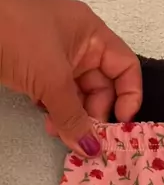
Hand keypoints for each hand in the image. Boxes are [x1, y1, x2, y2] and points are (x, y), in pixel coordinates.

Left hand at [0, 0, 141, 155]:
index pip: (125, 68)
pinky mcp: (37, 72)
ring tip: (61, 133)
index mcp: (91, 34)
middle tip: (85, 138)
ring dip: (73, 119)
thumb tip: (92, 149)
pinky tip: (49, 125)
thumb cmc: (14, 34)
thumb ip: (74, 118)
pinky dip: (56, 114)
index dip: (129, 96)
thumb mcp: (52, 80)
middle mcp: (78, 45)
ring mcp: (57, 59)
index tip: (120, 122)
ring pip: (78, 98)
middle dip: (94, 115)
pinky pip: (58, 99)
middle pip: (102, 88)